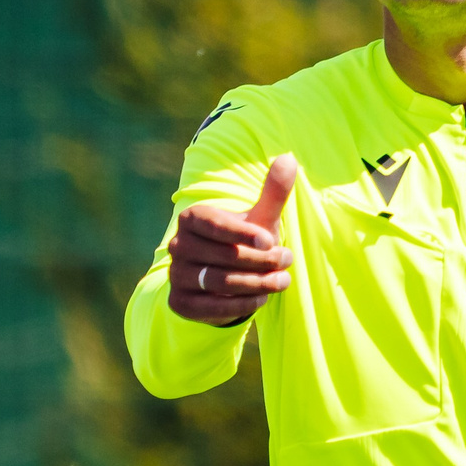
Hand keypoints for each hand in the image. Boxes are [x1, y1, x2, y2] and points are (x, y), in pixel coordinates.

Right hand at [167, 155, 298, 325]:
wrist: (221, 282)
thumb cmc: (243, 243)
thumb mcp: (259, 219)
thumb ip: (273, 192)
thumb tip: (289, 158)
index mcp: (192, 218)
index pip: (214, 224)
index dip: (242, 234)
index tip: (271, 241)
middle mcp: (178, 245)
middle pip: (221, 255)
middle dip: (259, 260)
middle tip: (287, 261)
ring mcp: (176, 274)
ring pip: (218, 281)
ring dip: (255, 283)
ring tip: (283, 280)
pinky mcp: (180, 302)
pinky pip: (210, 307)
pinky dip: (240, 305)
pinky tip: (262, 300)